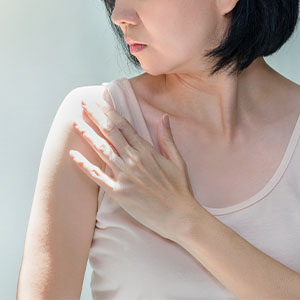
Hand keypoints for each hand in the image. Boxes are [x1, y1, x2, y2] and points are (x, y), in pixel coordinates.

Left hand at [69, 87, 199, 241]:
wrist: (179, 216)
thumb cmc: (179, 189)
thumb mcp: (178, 160)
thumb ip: (167, 138)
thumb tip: (163, 118)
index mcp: (147, 151)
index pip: (124, 126)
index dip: (110, 111)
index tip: (100, 100)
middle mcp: (133, 160)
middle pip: (111, 133)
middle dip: (96, 116)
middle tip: (84, 104)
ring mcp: (125, 176)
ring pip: (102, 150)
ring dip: (87, 135)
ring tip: (75, 123)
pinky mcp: (118, 193)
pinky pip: (97, 177)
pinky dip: (84, 166)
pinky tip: (73, 156)